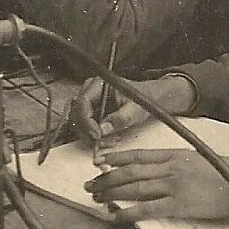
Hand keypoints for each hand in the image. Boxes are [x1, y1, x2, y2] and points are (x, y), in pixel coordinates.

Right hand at [71, 75, 195, 144]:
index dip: (86, 121)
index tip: (96, 135)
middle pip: (77, 114)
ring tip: (107, 142)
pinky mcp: (91, 114)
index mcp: (99, 84)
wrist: (151, 99)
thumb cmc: (145, 98)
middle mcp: (90, 92)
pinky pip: (85, 128)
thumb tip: (103, 129)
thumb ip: (120, 118)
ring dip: (90, 136)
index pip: (82, 103)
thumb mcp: (136, 108)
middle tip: (100, 144)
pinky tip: (106, 140)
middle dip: (87, 132)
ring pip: (79, 123)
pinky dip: (93, 137)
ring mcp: (89, 103)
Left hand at [84, 150, 228, 222]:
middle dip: (107, 179)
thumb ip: (178, 161)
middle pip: (131, 172)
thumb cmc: (226, 171)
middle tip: (91, 184)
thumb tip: (159, 168)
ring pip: (134, 188)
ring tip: (97, 198)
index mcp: (175, 154)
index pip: (139, 155)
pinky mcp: (178, 204)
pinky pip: (146, 208)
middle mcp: (170, 167)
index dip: (117, 159)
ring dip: (112, 193)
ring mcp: (173, 185)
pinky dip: (128, 212)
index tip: (101, 162)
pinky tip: (116, 216)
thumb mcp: (199, 158)